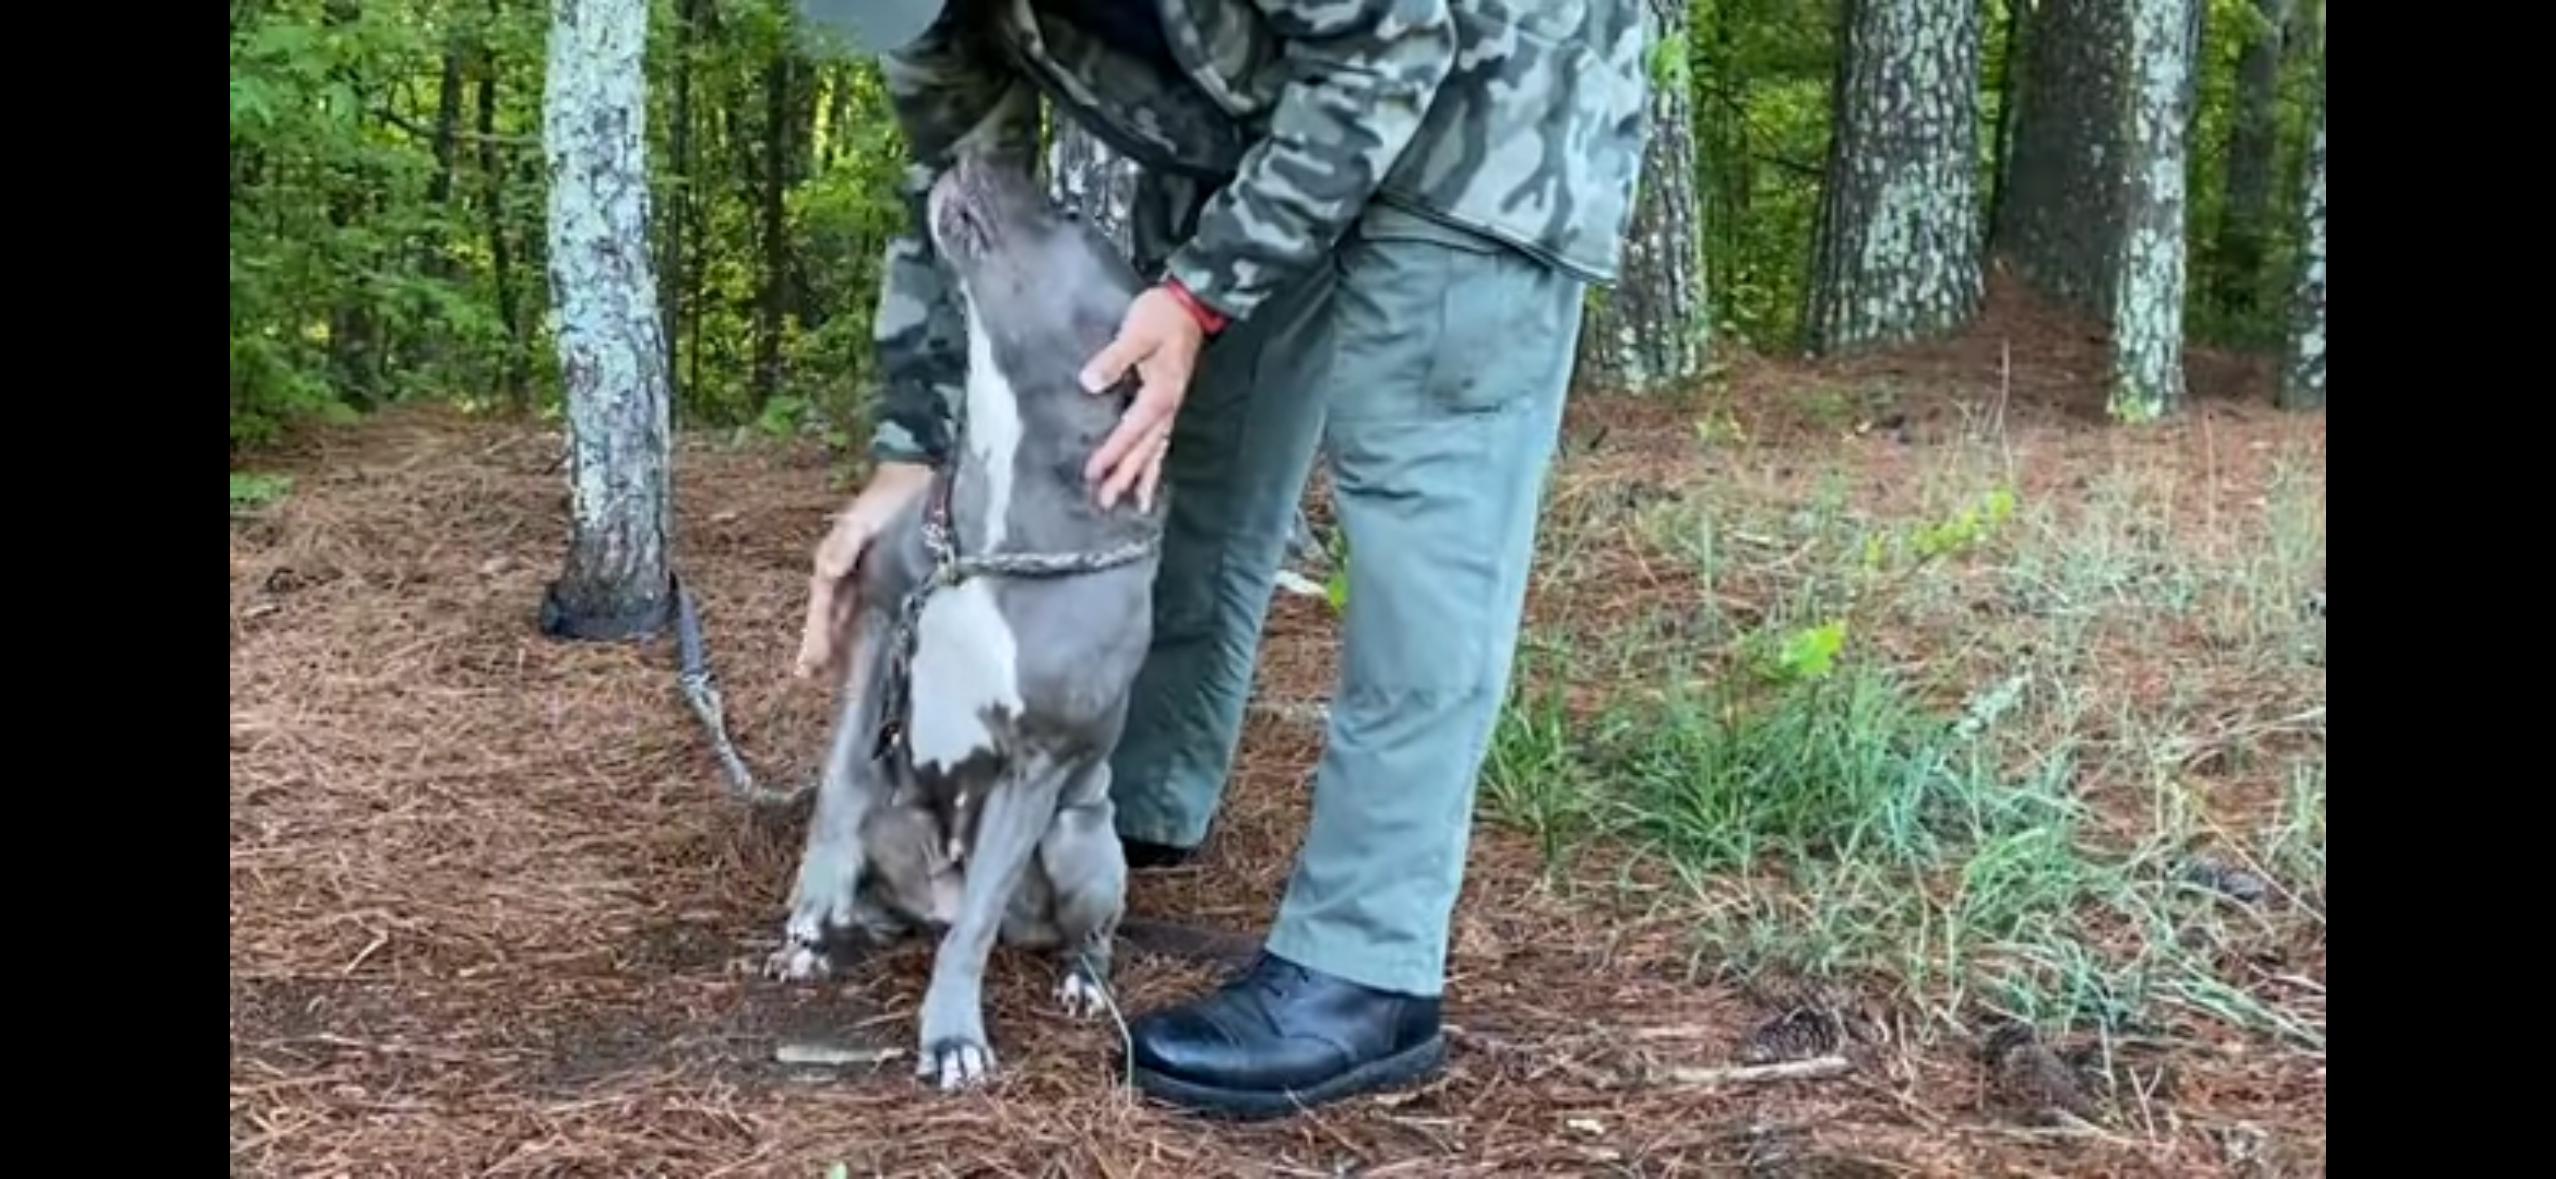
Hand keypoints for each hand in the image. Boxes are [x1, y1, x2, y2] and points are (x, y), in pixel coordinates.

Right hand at [794, 461, 933, 681]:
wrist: (918, 479)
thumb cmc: (884, 499)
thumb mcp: (859, 521)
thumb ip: (843, 546)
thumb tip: (828, 572)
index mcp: (834, 566)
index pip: (822, 610)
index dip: (816, 638)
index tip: (809, 669)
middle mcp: (849, 578)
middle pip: (835, 622)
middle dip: (829, 651)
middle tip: (821, 683)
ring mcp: (872, 581)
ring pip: (855, 622)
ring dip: (850, 649)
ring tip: (848, 683)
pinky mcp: (897, 582)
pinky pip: (881, 615)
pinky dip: (877, 636)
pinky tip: (884, 655)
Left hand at [1080, 285, 1207, 511]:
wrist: (1191, 303)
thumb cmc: (1163, 315)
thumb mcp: (1136, 332)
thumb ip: (1114, 359)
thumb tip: (1090, 383)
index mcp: (1160, 393)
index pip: (1131, 431)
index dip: (1112, 453)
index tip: (1093, 473)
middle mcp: (1168, 405)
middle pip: (1145, 449)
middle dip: (1126, 477)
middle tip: (1107, 501)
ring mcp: (1172, 405)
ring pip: (1156, 449)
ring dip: (1144, 476)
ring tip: (1136, 503)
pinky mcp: (1170, 399)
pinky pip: (1162, 438)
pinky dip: (1156, 459)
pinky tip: (1150, 470)